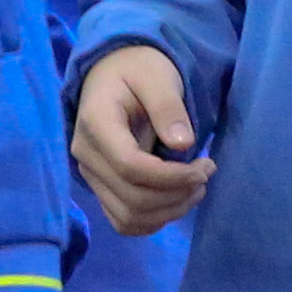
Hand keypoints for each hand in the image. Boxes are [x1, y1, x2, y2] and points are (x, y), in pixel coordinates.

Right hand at [70, 44, 210, 234]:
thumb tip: (183, 145)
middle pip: (132, 198)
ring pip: (128, 217)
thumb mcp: (157, 76)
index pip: (130, 166)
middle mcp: (85, 155)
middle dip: (177, 194)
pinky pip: (123, 221)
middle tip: (206, 174)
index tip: (204, 167)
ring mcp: (90, 175)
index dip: (172, 177)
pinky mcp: (100, 188)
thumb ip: (168, 106)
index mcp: (96, 123)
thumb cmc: (137, 70)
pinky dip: (154, 219)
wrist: (112, 73)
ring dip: (169, 211)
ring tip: (196, 188)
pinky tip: (176, 200)